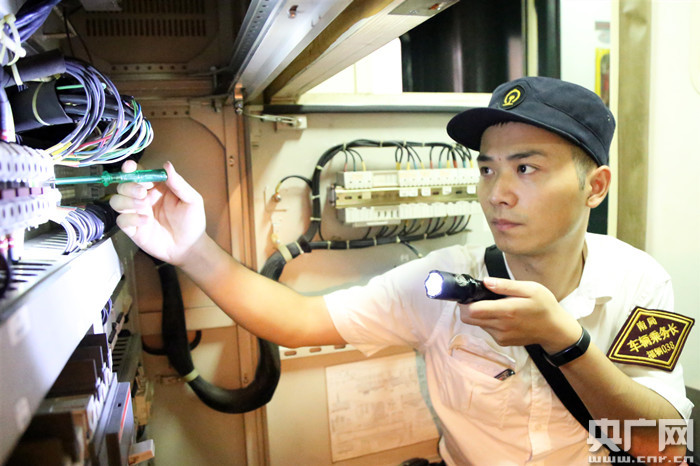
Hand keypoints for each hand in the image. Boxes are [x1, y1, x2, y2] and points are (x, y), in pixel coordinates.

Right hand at [109, 160, 205, 265]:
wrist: (190, 247)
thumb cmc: (192, 222)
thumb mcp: (191, 200)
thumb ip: (178, 183)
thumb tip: (167, 165)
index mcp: (156, 187)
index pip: (137, 174)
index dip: (130, 169)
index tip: (130, 167)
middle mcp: (143, 198)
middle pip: (123, 186)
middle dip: (129, 186)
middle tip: (142, 192)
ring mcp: (137, 214)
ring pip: (116, 201)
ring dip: (127, 201)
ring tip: (144, 206)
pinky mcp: (133, 229)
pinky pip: (121, 220)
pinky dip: (131, 218)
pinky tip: (146, 221)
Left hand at [459, 277, 581, 352]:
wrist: (555, 330)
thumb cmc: (544, 306)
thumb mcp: (530, 289)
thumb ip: (505, 285)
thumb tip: (486, 282)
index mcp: (507, 311)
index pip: (472, 310)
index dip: (465, 301)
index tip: (469, 293)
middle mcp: (501, 326)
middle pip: (469, 319)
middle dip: (467, 307)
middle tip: (477, 297)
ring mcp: (501, 336)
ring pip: (476, 324)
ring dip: (478, 314)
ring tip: (493, 305)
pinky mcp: (502, 342)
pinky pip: (486, 330)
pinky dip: (487, 322)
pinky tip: (501, 315)